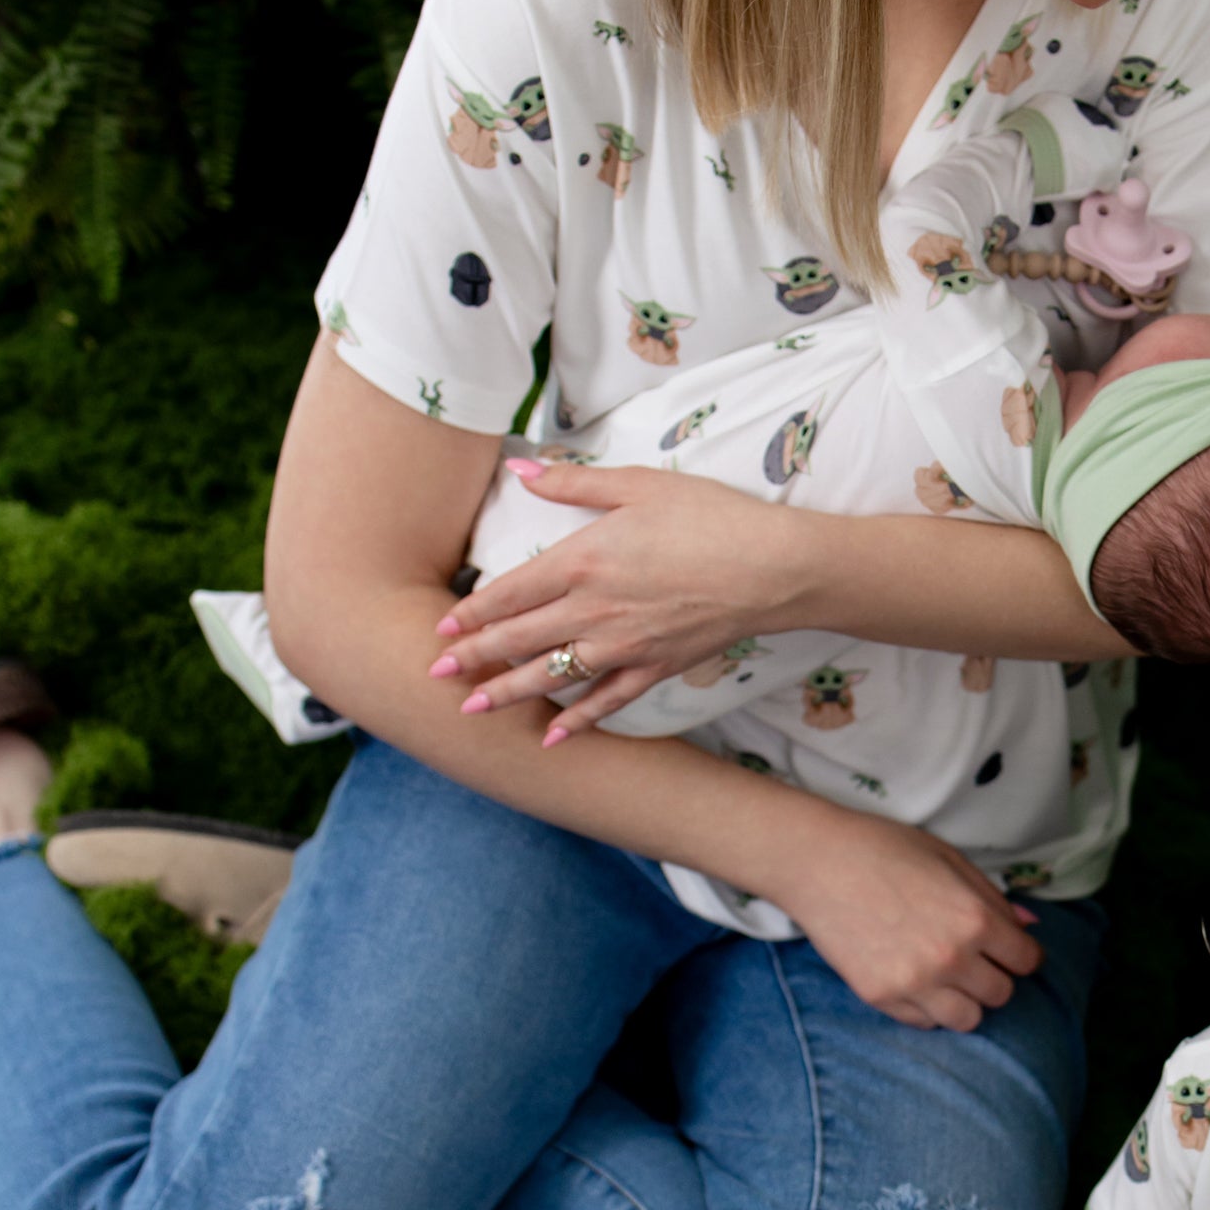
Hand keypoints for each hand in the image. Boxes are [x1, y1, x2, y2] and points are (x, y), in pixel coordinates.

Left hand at [432, 465, 812, 734]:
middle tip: (436, 674)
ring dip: (509, 693)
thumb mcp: (639, 484)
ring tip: (473, 709)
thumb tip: (520, 471)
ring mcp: (625, 645)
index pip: (511, 591)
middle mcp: (595, 609)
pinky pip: (607, 701)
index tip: (443, 625)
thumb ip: (573, 483)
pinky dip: (578, 722)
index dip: (474, 611)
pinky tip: (552, 738)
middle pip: (520, 638)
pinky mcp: (655, 667)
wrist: (773, 568)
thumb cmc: (710, 517)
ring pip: (553, 676)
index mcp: (584, 559)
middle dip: (474, 658)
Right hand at [769, 802, 1041, 1032]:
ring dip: (966, 1000)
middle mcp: (951, 958)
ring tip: (948, 978)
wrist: (817, 862)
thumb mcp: (949, 859)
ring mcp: (914, 983)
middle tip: (974, 959)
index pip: (1026, 960)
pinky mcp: (881, 998)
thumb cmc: (885, 849)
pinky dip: (929, 1007)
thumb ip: (992, 897)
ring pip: (968, 1020)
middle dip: (994, 976)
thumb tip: (1029, 925)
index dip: (1021, 953)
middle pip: (1001, 994)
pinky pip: (925, 1023)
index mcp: (974, 919)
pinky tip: (916, 980)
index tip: (1009, 950)